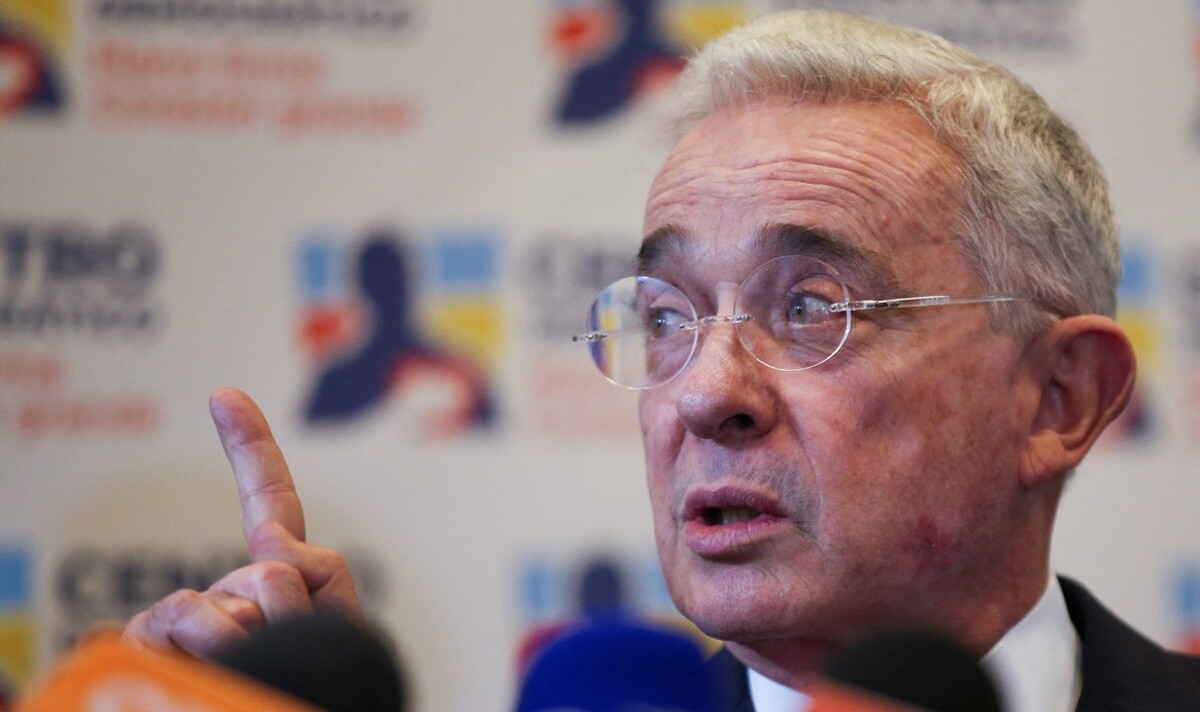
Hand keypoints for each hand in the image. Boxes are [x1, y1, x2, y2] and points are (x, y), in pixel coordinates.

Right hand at [122, 388, 362, 655]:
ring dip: (258, 639)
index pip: (269, 504)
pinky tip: (200, 671)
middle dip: (295, 613)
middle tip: (292, 662)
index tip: (225, 394)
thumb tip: (269, 545)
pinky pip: (180, 618)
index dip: (250, 447)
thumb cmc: (318, 699)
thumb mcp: (338, 632)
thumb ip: (320, 576)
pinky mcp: (145, 645)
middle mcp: (226, 597)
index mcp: (279, 584)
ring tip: (256, 678)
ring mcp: (184, 622)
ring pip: (232, 601)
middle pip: (271, 572)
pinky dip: (208, 647)